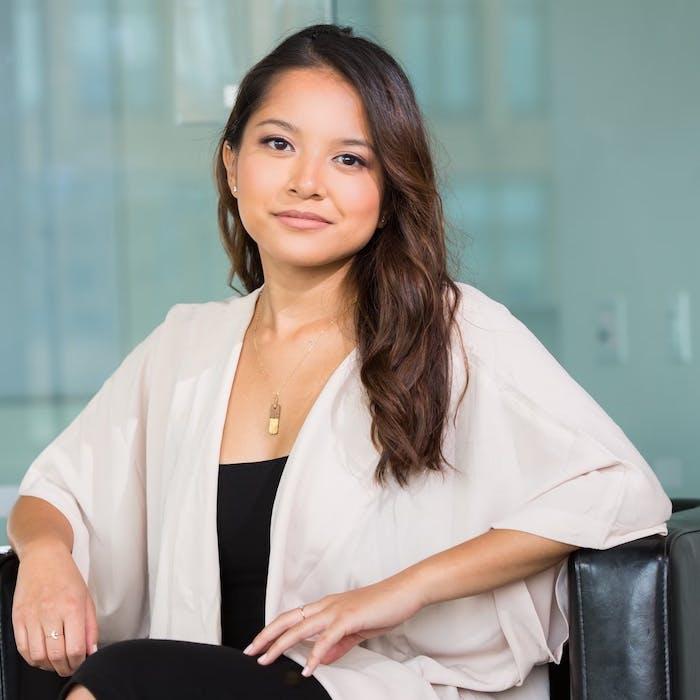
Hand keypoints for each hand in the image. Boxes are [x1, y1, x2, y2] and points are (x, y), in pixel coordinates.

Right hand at [12, 540, 99, 676]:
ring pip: (38, 656)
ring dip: (49, 666)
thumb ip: (90, 626)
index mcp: (72, 607)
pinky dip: (33, 658)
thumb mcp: (87, 597)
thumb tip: (91, 650)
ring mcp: (32, 617)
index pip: (75, 648)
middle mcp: (51, 613)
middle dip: (65, 667)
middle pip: (56, 655)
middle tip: (69, 667)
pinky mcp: (18, 618)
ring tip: (56, 662)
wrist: (43, 557)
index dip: (78, 662)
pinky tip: (42, 656)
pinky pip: (23, 648)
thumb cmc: (67, 575)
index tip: (81, 662)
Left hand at [242, 575, 423, 676]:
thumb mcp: (357, 629)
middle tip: (251, 652)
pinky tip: (308, 668)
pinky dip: (315, 654)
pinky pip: (327, 638)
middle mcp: (327, 605)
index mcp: (327, 606)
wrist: (404, 592)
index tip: (260, 644)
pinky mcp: (349, 618)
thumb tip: (323, 659)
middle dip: (267, 636)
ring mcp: (336, 610)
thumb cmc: (383, 607)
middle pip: (288, 620)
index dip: (274, 629)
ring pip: (301, 628)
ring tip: (267, 660)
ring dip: (281, 645)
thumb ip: (338, 644)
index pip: (293, 617)